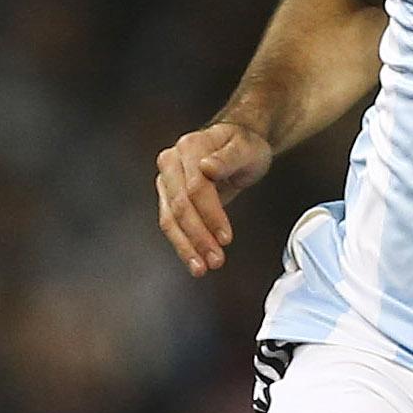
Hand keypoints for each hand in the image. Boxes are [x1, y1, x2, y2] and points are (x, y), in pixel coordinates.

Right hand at [155, 122, 273, 274]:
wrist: (236, 145)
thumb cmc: (243, 145)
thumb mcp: (246, 147)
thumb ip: (228, 157)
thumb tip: (206, 167)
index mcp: (189, 147)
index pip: (196, 187)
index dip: (211, 214)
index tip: (226, 236)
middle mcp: (171, 163)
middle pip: (179, 206)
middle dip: (198, 237)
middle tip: (215, 259)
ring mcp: (166, 181)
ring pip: (169, 219)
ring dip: (186, 246)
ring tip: (202, 267)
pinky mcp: (167, 197)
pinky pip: (171, 225)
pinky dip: (183, 245)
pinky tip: (194, 260)